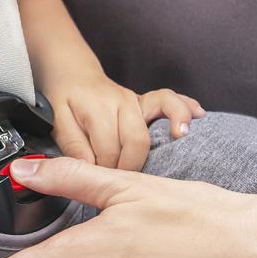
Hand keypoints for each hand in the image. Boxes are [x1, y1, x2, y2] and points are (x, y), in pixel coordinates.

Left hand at [46, 70, 204, 170]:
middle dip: (131, 166)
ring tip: (176, 145)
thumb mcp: (59, 123)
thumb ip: (73, 146)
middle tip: (123, 181)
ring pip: (158, 122)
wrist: (74, 74)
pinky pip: (171, 101)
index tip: (100, 183)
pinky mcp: (147, 102)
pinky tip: (198, 118)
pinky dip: (184, 109)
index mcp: (97, 110)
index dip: (105, 170)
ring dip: (164, 140)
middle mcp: (121, 103)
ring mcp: (136, 101)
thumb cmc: (65, 100)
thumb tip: (87, 170)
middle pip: (136, 140)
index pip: (109, 148)